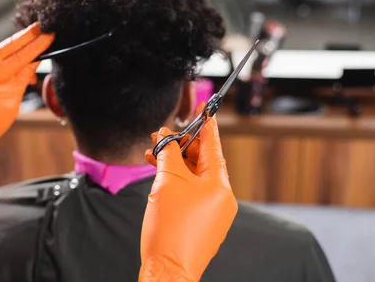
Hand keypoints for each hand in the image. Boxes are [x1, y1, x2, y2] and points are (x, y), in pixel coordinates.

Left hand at [0, 23, 53, 174]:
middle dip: (26, 36)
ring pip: (3, 50)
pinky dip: (13, 54)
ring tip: (37, 34)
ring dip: (20, 43)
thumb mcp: (13, 99)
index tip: (48, 35)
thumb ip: (24, 76)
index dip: (35, 46)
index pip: (17, 58)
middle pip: (8, 47)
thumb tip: (37, 59)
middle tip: (42, 24)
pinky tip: (25, 56)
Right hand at [139, 107, 237, 281]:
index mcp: (219, 184)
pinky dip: (177, 181)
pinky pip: (192, 192)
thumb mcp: (166, 182)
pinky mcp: (202, 222)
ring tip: (153, 154)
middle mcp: (222, 197)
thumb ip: (168, 154)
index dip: (205, 124)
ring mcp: (213, 211)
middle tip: (161, 135)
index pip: (213, 145)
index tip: (203, 108)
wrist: (167, 270)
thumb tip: (166, 137)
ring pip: (195, 177)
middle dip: (181, 146)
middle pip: (203, 161)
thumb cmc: (169, 229)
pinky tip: (160, 175)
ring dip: (175, 163)